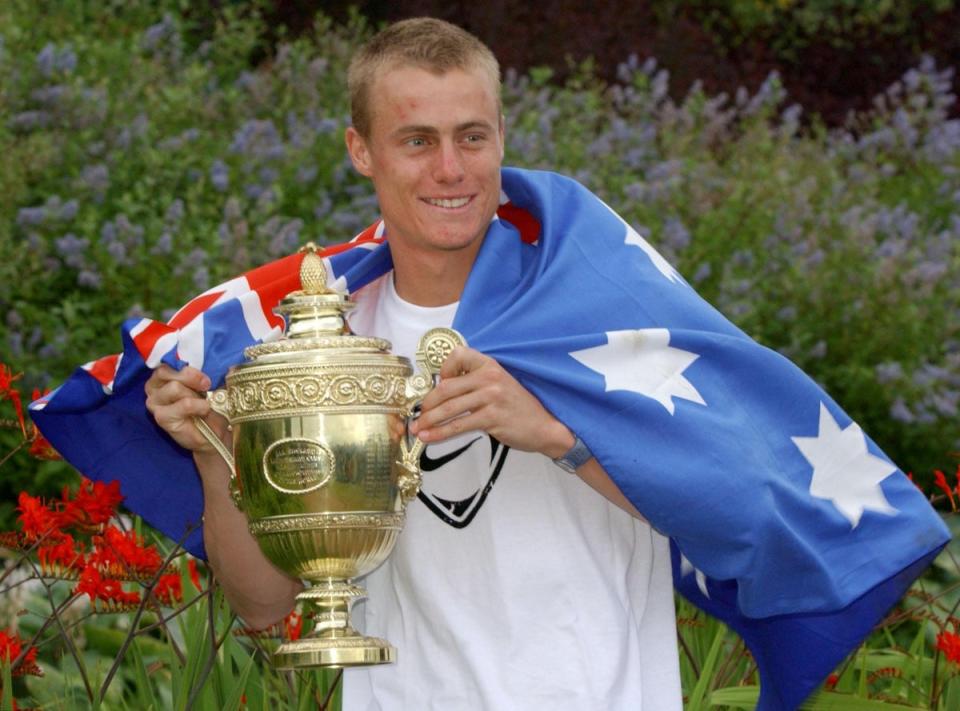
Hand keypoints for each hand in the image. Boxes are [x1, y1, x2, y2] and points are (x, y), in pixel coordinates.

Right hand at [144, 365, 228, 453]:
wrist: (214, 433)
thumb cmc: (209, 405)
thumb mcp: (211, 385)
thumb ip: (212, 372)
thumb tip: (230, 368)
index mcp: (162, 375)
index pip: (166, 361)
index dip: (187, 366)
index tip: (204, 377)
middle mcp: (153, 387)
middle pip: (166, 371)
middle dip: (191, 377)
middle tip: (206, 386)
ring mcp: (154, 402)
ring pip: (174, 387)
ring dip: (194, 394)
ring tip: (203, 403)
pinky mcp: (161, 417)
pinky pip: (183, 404)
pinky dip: (198, 406)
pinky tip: (203, 411)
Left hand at [410, 346, 573, 457]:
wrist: (544, 427)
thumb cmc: (518, 408)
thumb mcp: (499, 384)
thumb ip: (475, 383)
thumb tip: (441, 393)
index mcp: (490, 365)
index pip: (458, 355)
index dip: (443, 369)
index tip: (438, 385)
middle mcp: (490, 377)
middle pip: (446, 388)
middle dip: (427, 404)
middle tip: (418, 416)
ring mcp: (491, 397)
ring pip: (449, 408)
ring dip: (429, 421)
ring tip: (418, 429)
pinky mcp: (491, 417)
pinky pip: (458, 425)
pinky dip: (440, 433)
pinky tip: (430, 437)